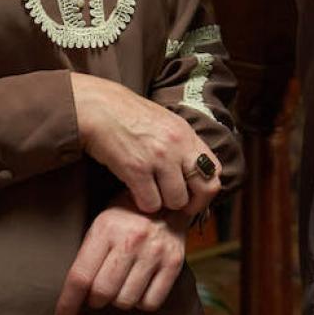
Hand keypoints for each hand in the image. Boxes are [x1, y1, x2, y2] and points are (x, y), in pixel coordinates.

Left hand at [55, 194, 188, 314]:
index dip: (68, 304)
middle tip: (98, 291)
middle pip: (102, 292)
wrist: (167, 200)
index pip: (80, 276)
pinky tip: (140, 286)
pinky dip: (141, 302)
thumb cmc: (127, 215)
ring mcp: (154, 251)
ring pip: (126, 301)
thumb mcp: (102, 223)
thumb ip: (88, 256)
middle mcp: (131, 239)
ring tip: (122, 283)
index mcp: (106, 227)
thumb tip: (74, 295)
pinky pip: (150, 302)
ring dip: (118, 299)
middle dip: (95, 299)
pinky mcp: (174, 262)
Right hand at [69, 73, 221, 215]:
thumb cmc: (129, 117)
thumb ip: (182, 146)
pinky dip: (142, 203)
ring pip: (176, 201)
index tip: (192, 196)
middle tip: (175, 206)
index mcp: (187, 135)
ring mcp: (158, 157)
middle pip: (205, 190)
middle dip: (192, 204)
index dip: (206, 189)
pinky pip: (150, 202)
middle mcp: (178, 146)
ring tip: (149, 193)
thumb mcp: (166, 124)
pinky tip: (134, 192)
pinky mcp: (136, 169)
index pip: (215, 171)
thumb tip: (195, 172)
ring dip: (163, 203)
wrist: (99, 108)